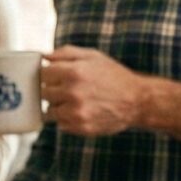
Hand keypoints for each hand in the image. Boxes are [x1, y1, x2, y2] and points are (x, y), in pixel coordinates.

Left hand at [41, 45, 157, 136]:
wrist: (137, 101)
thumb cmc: (114, 76)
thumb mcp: (93, 56)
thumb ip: (66, 53)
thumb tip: (44, 56)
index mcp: (74, 72)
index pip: (42, 73)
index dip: (48, 74)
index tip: (55, 75)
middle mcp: (73, 92)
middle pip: (43, 92)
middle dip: (52, 89)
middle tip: (67, 88)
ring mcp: (76, 112)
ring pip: (49, 110)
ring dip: (58, 106)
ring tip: (75, 101)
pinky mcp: (80, 127)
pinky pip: (60, 123)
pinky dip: (67, 118)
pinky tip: (81, 111)